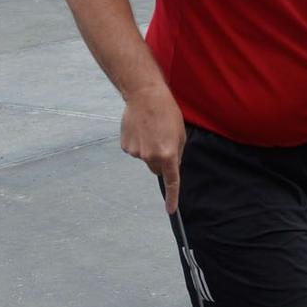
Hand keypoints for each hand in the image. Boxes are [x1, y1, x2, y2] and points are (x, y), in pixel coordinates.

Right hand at [121, 85, 185, 212]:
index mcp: (168, 155)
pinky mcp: (126, 146)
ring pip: (145, 159)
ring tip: (150, 129)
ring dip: (148, 149)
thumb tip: (171, 166)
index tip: (171, 211)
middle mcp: (151, 157)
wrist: (145, 95)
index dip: (172, 198)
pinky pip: (134, 151)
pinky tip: (139, 129)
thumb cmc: (167, 112)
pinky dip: (137, 143)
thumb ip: (177, 153)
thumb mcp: (180, 134)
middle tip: (161, 140)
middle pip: (156, 169)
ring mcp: (136, 153)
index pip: (172, 182)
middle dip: (160, 160)